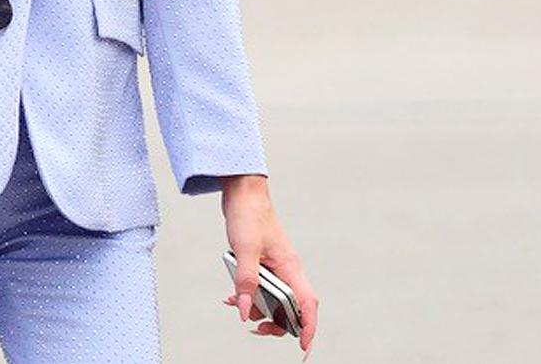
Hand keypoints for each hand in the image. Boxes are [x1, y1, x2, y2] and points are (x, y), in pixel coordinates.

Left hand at [221, 175, 318, 352]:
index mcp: (290, 267)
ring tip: (237, 305)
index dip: (308, 327)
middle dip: (277, 323)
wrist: (243, 193)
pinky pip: (262, 288)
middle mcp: (288, 269)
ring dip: (258, 308)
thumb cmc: (249, 216)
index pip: (307, 304)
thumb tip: (246, 312)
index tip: (304, 347)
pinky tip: (232, 295)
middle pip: (292, 307)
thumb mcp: (244, 251)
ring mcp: (277, 267)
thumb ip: (246, 283)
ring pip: (275, 299)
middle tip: (257, 329)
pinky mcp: (265, 264)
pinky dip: (249, 295)